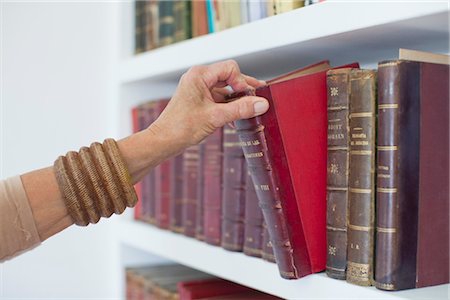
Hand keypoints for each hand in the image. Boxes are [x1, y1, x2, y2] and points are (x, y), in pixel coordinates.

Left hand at [149, 60, 268, 148]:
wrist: (164, 141)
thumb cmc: (181, 127)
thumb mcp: (215, 117)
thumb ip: (240, 109)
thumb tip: (261, 104)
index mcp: (199, 75)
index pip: (230, 68)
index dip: (242, 81)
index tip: (248, 97)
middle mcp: (199, 79)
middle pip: (229, 77)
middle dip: (244, 90)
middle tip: (259, 99)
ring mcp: (199, 90)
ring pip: (226, 90)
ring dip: (238, 100)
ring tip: (251, 111)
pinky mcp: (200, 101)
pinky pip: (220, 99)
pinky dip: (229, 107)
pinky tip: (238, 118)